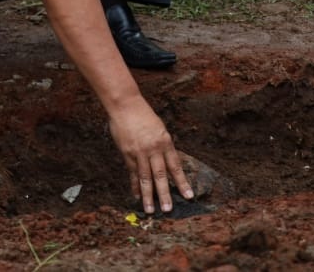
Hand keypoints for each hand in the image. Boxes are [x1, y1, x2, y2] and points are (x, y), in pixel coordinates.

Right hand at [108, 96, 194, 213]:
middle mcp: (154, 149)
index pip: (175, 166)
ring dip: (148, 195)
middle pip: (160, 175)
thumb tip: (168, 164)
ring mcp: (139, 152)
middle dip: (165, 194)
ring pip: (145, 177)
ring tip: (150, 209)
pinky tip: (136, 195)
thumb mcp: (159, 129)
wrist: (125, 105)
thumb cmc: (143, 115)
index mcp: (165, 142)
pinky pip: (132, 172)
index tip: (188, 196)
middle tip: (168, 209)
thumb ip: (163, 146)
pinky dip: (134, 185)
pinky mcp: (127, 153)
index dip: (182, 182)